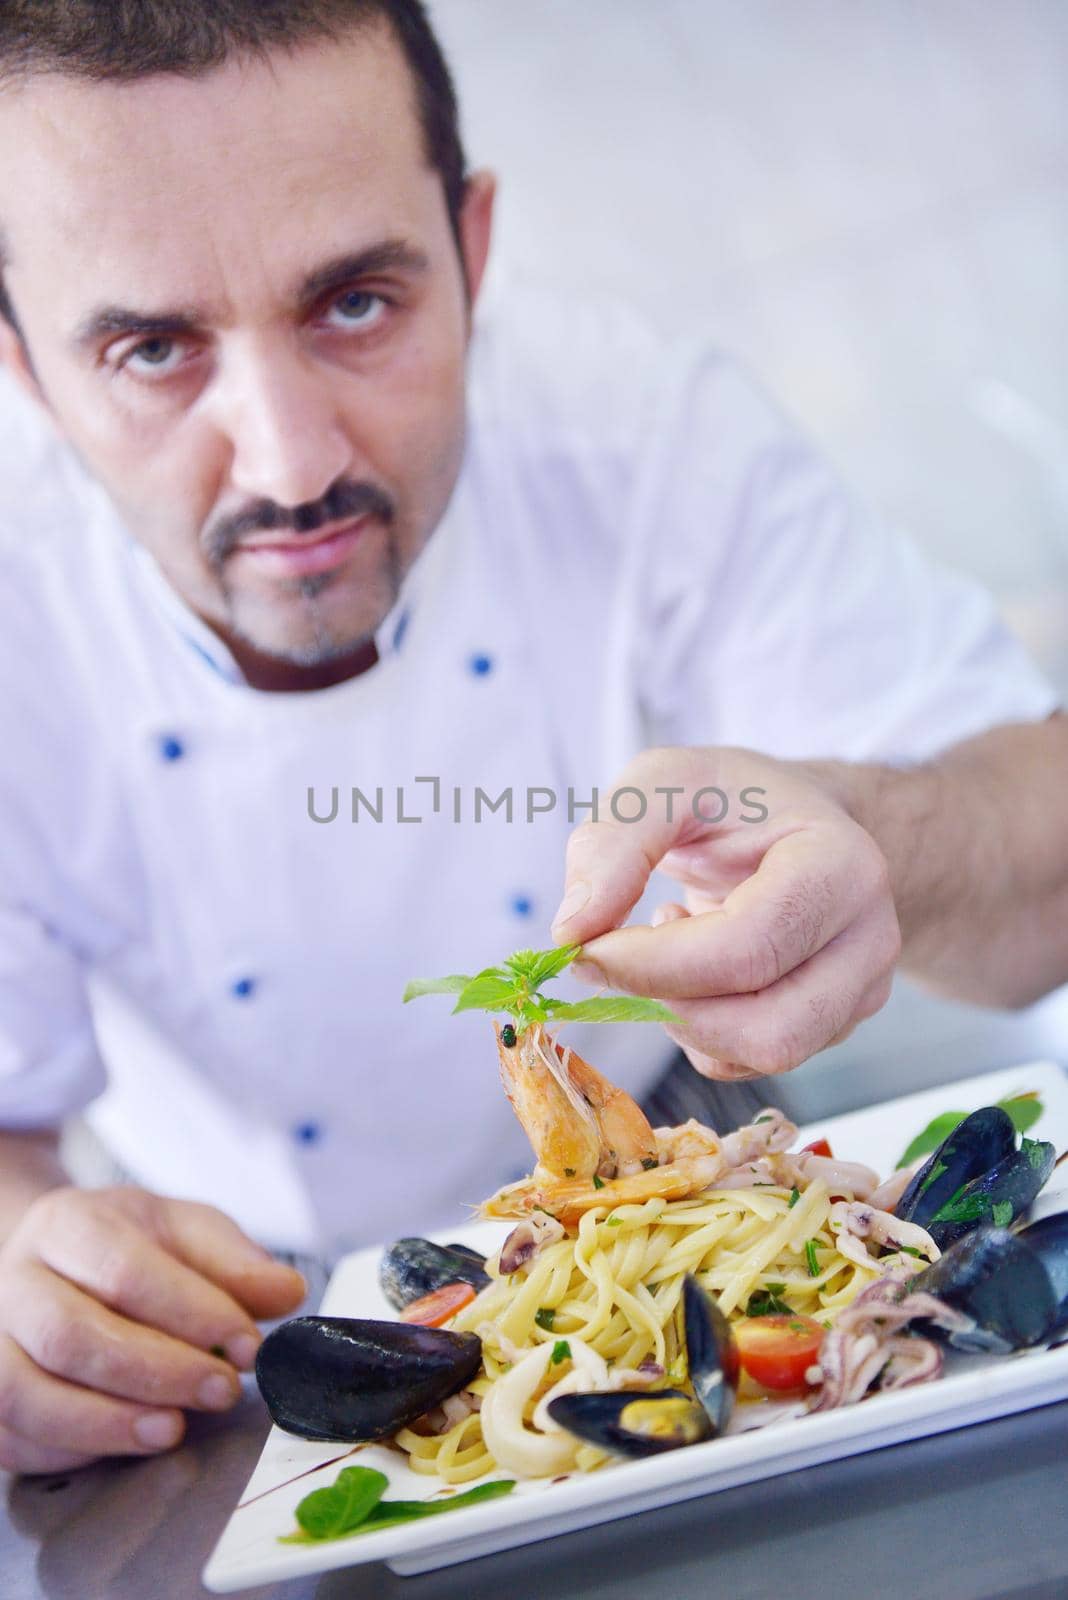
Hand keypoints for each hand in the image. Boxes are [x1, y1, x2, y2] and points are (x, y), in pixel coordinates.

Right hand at [0, 1185, 305, 1473]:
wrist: (54, 1266)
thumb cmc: (125, 1249)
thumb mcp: (185, 1233)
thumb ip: (235, 1263)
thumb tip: (287, 1293)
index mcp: (67, 1223)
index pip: (123, 1269)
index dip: (190, 1311)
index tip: (247, 1343)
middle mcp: (16, 1280)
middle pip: (69, 1335)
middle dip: (155, 1371)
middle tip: (221, 1391)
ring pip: (28, 1393)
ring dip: (108, 1422)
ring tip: (175, 1429)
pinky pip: (14, 1438)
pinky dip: (74, 1450)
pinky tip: (129, 1442)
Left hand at [551, 746, 900, 1079]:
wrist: (795, 821)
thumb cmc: (733, 799)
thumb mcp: (665, 783)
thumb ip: (614, 843)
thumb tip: (572, 931)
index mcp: (840, 867)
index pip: (748, 948)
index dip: (654, 963)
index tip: (586, 947)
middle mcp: (869, 939)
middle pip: (768, 1025)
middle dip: (668, 1005)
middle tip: (616, 954)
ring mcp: (861, 991)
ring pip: (762, 1055)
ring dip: (683, 1020)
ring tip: (668, 947)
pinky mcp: (834, 1025)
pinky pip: (749, 1063)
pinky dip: (698, 1032)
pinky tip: (694, 971)